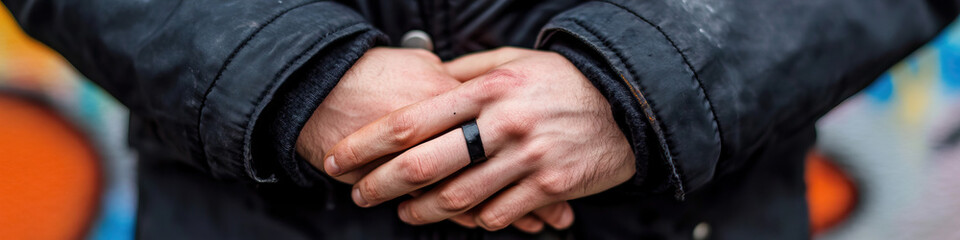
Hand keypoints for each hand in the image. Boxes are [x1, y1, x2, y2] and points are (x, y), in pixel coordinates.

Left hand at [323, 47, 634, 230]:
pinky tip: (462, 218)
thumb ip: (468, 72)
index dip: (368, 143)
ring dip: (422, 211)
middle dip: (381, 184)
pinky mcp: (550, 186)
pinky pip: (498, 214)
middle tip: (358, 194)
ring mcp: (527, 157)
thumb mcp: (514, 62)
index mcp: (487, 90)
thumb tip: (430, 75)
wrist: (628, 103)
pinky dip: (475, 221)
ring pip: (457, 197)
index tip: (341, 156)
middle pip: (424, 164)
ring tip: (404, 212)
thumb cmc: (563, 82)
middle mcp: (503, 123)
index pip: (412, 120)